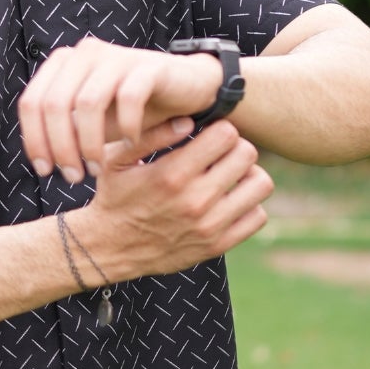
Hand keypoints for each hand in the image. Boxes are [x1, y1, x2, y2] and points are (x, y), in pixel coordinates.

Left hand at [18, 35, 224, 184]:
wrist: (186, 89)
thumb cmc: (132, 108)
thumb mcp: (91, 124)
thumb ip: (65, 133)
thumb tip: (41, 159)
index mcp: (64, 64)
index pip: (32, 102)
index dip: (33, 140)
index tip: (45, 171)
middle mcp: (85, 54)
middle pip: (54, 103)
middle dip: (60, 147)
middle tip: (73, 177)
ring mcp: (116, 56)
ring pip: (87, 103)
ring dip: (89, 143)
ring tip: (96, 168)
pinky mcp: (148, 65)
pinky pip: (129, 97)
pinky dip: (126, 125)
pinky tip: (131, 142)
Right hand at [76, 118, 273, 282]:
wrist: (109, 248)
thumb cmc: (114, 195)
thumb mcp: (117, 159)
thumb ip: (151, 135)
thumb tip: (188, 120)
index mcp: (172, 175)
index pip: (226, 135)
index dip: (219, 130)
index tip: (208, 137)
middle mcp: (195, 201)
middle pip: (247, 154)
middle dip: (235, 148)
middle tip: (220, 154)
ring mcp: (209, 226)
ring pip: (260, 184)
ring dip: (248, 175)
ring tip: (229, 176)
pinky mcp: (217, 245)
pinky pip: (257, 216)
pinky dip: (248, 205)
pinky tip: (228, 201)